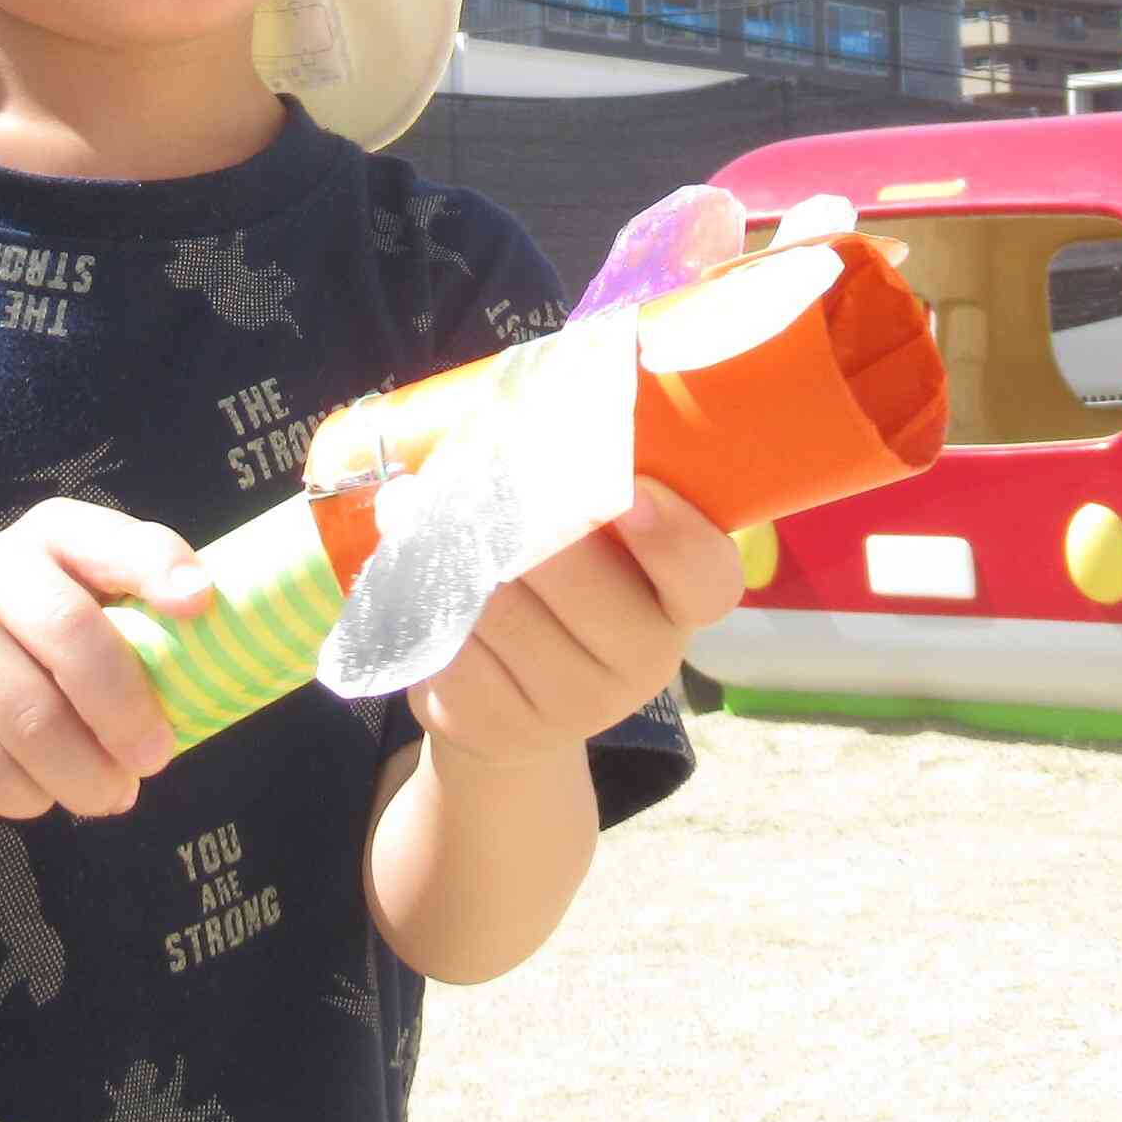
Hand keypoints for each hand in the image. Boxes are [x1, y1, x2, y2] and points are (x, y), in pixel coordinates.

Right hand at [0, 502, 208, 821]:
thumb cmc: (52, 644)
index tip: (201, 604)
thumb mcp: (100, 609)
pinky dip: (34, 796)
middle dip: (126, 709)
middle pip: (69, 636)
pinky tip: (48, 790)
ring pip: (29, 721)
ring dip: (86, 774)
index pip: (109, 540)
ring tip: (114, 792)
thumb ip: (150, 623)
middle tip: (158, 758)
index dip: (156, 567)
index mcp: (52, 535)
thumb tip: (220, 660)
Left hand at [407, 478, 740, 768]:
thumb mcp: (602, 548)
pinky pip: (454, 648)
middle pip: (579, 580)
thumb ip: (593, 489)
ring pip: (501, 608)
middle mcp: (642, 662)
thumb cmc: (565, 592)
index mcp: (680, 604)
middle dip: (519, 519)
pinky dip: (426, 599)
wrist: (514, 710)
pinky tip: (416, 573)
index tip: (633, 492)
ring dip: (453, 549)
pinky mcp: (502, 725)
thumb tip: (533, 395)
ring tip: (418, 506)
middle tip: (477, 470)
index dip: (674, 537)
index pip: (706, 578)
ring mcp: (573, 706)